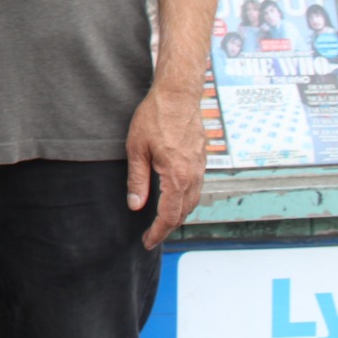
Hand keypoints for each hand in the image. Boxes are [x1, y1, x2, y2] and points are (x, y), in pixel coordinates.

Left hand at [125, 83, 206, 249]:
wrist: (178, 95)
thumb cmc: (154, 117)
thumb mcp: (136, 149)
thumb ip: (137, 180)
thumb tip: (136, 206)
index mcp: (177, 176)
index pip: (170, 216)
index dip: (158, 232)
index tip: (147, 242)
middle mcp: (194, 176)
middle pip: (184, 213)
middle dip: (168, 228)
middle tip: (151, 236)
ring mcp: (201, 168)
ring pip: (192, 201)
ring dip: (178, 215)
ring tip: (161, 222)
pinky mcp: (202, 160)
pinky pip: (196, 188)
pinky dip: (185, 200)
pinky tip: (173, 198)